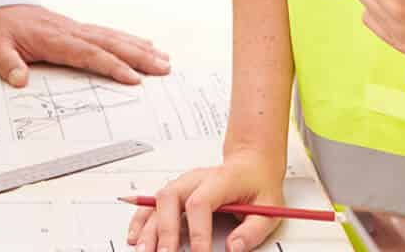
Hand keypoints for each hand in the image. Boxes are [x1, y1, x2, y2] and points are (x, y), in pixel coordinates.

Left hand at [0, 4, 170, 86]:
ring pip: (113, 37)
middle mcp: (70, 31)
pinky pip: (107, 33)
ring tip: (164, 59)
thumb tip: (20, 81)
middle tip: (165, 68)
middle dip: (139, 57)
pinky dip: (128, 39)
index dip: (112, 66)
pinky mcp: (76, 28)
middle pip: (110, 43)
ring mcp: (76, 28)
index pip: (88, 54)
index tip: (133, 78)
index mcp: (53, 39)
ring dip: (139, 48)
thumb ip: (7, 64)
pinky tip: (144, 44)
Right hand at [127, 148, 284, 251]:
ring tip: (144, 250)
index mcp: (220, 180)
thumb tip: (233, 248)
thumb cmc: (257, 182)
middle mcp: (196, 179)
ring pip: (158, 201)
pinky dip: (141, 220)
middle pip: (171, 198)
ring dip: (148, 227)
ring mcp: (183, 183)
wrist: (250, 162)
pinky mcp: (175, 191)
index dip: (197, 231)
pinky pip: (152, 203)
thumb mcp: (269, 206)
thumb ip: (253, 230)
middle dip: (165, 230)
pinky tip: (135, 236)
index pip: (201, 203)